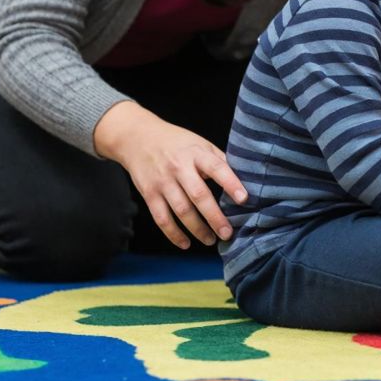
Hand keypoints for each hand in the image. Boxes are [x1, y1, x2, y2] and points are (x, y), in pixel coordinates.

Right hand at [94, 101, 248, 248]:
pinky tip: (185, 243)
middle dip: (215, 217)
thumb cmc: (177, 142)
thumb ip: (218, 160)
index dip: (231, 183)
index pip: (217, 168)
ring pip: (181, 211)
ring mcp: (162, 182)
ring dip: (197, 229)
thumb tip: (244, 179)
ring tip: (211, 240)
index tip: (244, 199)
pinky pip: (161, 218)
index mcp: (196, 153)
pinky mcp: (149, 194)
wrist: (137, 137)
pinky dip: (173, 234)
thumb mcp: (200, 144)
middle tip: (228, 233)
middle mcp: (179, 167)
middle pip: (199, 195)